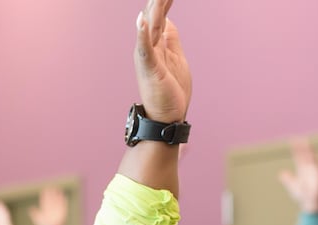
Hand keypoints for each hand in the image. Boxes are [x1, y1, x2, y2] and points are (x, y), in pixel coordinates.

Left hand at [27, 186, 68, 224]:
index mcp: (44, 209)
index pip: (45, 200)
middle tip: (52, 186)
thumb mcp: (38, 220)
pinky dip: (64, 202)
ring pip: (57, 201)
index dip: (45, 195)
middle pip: (51, 199)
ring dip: (58, 196)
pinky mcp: (62, 213)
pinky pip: (63, 207)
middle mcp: (50, 209)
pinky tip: (64, 197)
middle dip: (52, 193)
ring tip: (59, 189)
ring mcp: (56, 210)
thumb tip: (30, 208)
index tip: (45, 189)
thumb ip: (35, 214)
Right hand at [133, 0, 190, 123]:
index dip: (165, 0)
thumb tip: (168, 21)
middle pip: (155, 15)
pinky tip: (141, 19)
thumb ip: (171, 39)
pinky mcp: (149, 69)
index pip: (161, 14)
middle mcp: (149, 47)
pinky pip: (145, 49)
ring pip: (151, 26)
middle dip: (159, 0)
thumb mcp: (177, 58)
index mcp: (157, 44)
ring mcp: (148, 57)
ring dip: (154, 7)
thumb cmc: (171, 92)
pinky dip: (142, 34)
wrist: (167, 119)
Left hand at [276, 138, 317, 213]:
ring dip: (310, 152)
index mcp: (303, 170)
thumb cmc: (302, 196)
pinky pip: (317, 169)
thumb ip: (288, 179)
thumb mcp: (293, 186)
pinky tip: (312, 156)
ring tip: (307, 144)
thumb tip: (281, 173)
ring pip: (312, 160)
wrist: (310, 204)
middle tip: (299, 138)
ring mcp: (315, 173)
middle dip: (303, 147)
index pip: (300, 157)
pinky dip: (315, 163)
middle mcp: (310, 169)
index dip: (297, 149)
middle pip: (306, 156)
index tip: (294, 141)